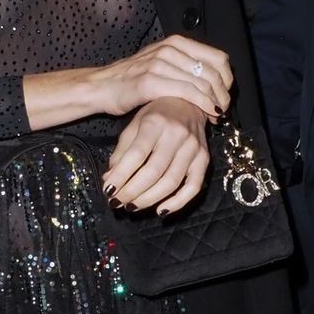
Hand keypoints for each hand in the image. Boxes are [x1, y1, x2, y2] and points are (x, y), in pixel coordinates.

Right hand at [93, 33, 232, 120]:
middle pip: (213, 73)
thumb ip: (184, 65)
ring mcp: (160, 64)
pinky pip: (188, 93)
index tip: (226, 94)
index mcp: (176, 42)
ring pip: (203, 84)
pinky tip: (207, 115)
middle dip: (223, 94)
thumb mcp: (161, 62)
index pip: (218, 57)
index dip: (227, 78)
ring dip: (215, 103)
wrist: (102, 87)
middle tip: (223, 110)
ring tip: (216, 116)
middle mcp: (170, 49)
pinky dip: (203, 106)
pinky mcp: (152, 82)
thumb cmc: (132, 79)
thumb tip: (213, 78)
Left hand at [103, 98, 210, 213]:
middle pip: (153, 172)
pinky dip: (178, 203)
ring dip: (149, 200)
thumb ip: (122, 152)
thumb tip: (110, 179)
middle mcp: (177, 134)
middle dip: (132, 192)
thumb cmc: (157, 115)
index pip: (136, 155)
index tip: (108, 190)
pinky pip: (194, 187)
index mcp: (156, 122)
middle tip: (118, 202)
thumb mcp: (134, 125)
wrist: (189, 102)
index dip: (121, 176)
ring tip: (132, 206)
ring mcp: (194, 147)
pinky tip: (161, 210)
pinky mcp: (205, 159)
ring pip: (171, 182)